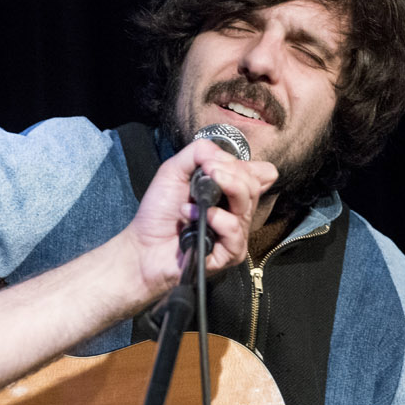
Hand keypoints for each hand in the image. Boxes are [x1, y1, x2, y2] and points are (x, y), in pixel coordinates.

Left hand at [126, 137, 277, 293]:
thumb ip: (198, 152)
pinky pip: (234, 229)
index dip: (242, 165)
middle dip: (230, 173)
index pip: (260, 174)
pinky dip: (215, 219)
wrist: (144, 244)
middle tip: (208, 172)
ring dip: (219, 192)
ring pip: (246, 204)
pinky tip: (192, 218)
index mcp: (229, 192)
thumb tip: (220, 152)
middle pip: (254, 185)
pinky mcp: (230, 253)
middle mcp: (237, 211)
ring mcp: (236, 233)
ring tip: (192, 200)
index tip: (213, 163)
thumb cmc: (159, 210)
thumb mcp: (174, 170)